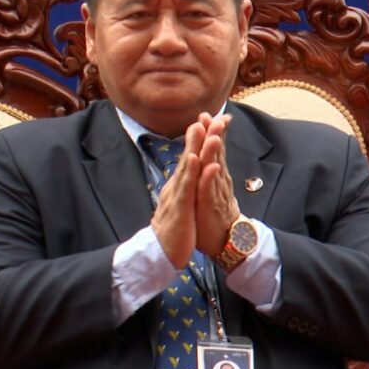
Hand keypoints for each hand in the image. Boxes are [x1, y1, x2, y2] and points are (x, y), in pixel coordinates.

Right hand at [151, 121, 203, 268]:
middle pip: (187, 157)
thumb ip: (184, 189)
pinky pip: (186, 188)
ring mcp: (176, 196)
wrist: (160, 254)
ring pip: (186, 168)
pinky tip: (195, 158)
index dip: (199, 141)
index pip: (190, 159)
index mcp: (179, 186)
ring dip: (194, 147)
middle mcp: (176, 186)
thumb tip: (187, 177)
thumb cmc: (173, 230)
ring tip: (200, 128)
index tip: (208, 121)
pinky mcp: (179, 208)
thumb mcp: (181, 205)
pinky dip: (190, 172)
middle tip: (206, 114)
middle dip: (197, 136)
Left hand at [194, 113, 241, 256]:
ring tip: (214, 135)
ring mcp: (216, 192)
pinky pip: (210, 191)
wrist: (224, 239)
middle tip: (212, 117)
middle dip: (213, 135)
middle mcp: (218, 180)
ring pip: (215, 168)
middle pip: (216, 153)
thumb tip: (209, 149)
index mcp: (215, 174)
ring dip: (214, 152)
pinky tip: (211, 168)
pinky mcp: (212, 206)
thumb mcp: (211, 186)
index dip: (210, 132)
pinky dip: (210, 179)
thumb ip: (210, 167)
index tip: (206, 114)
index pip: (213, 149)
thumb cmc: (215, 211)